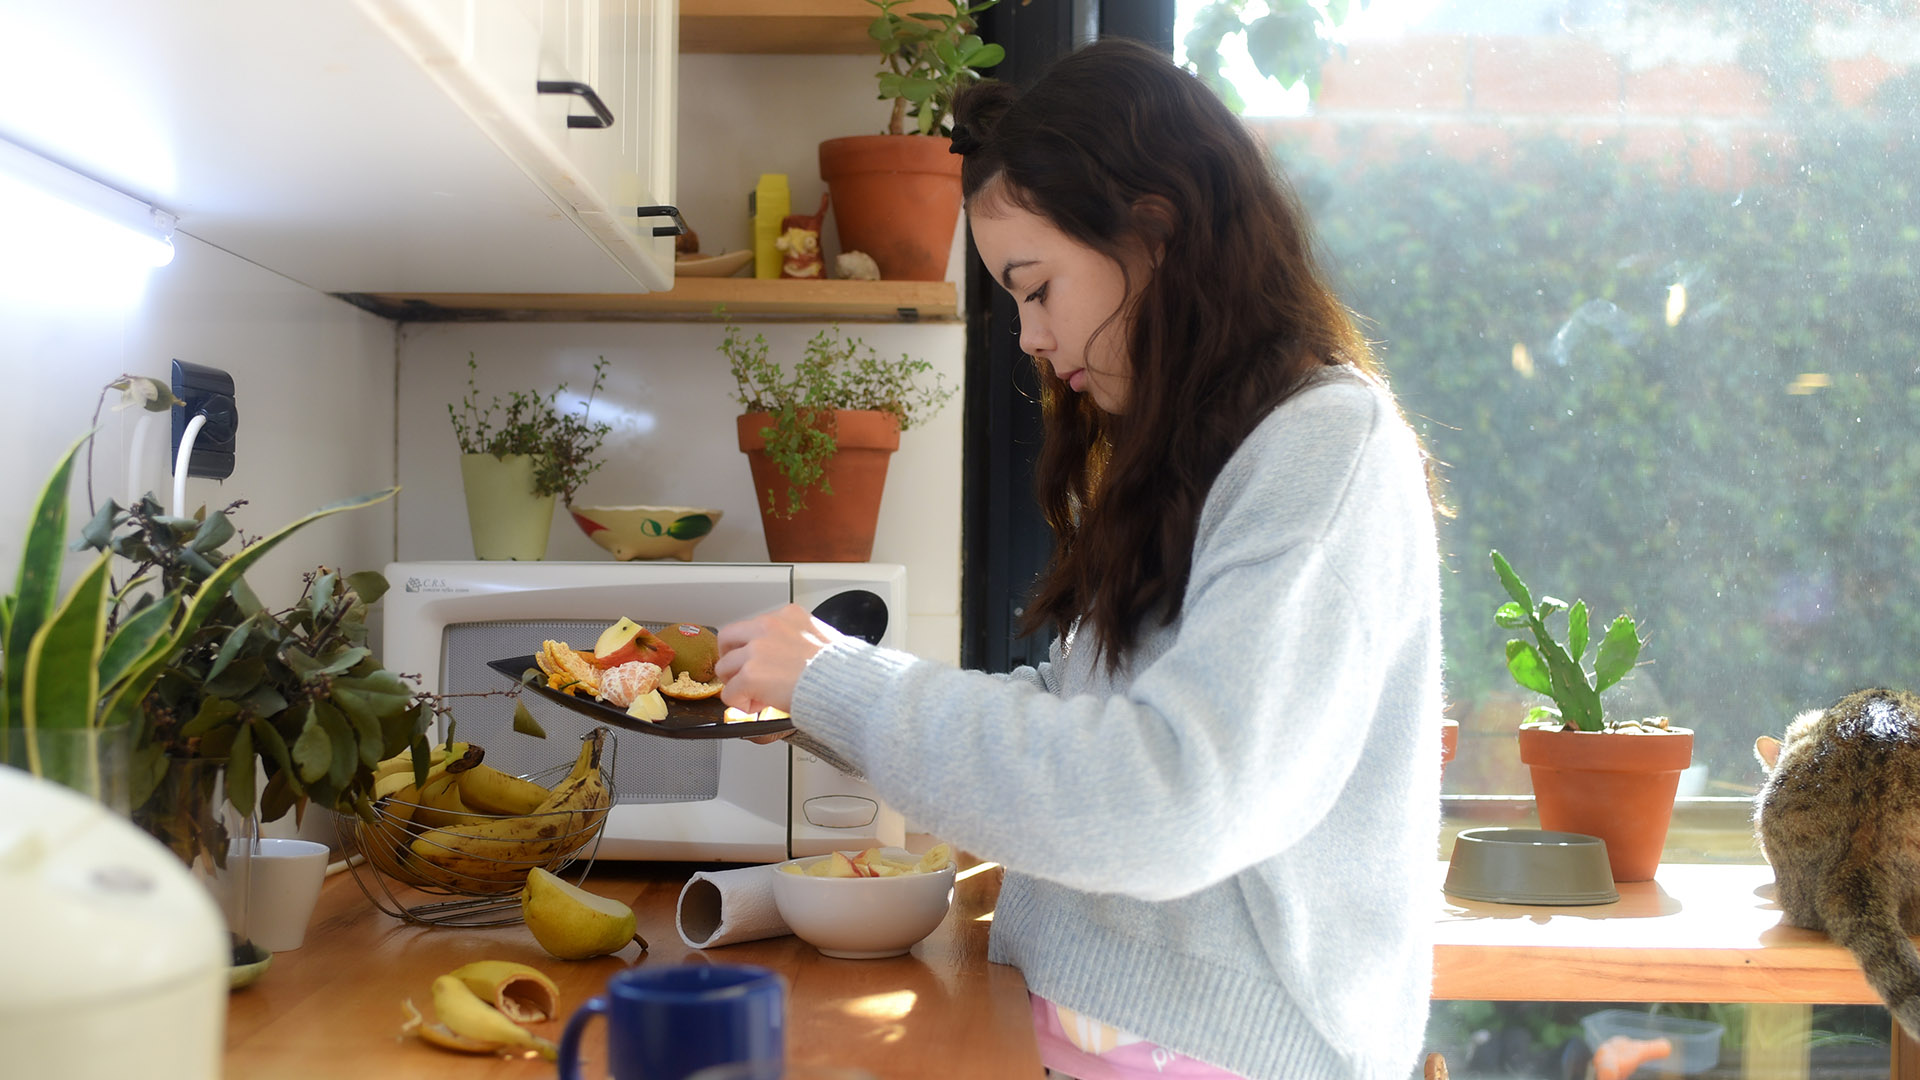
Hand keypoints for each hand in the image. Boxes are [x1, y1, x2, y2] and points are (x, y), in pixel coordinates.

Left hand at [715, 604, 847, 714]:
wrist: (846, 685)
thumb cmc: (842, 669)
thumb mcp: (824, 638)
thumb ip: (802, 640)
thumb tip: (794, 658)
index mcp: (789, 615)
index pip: (757, 625)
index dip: (755, 648)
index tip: (762, 663)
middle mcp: (769, 626)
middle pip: (728, 638)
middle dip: (731, 658)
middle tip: (740, 675)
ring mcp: (757, 650)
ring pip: (725, 667)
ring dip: (736, 684)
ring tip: (754, 696)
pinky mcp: (751, 674)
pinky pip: (730, 693)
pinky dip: (740, 703)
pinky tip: (757, 707)